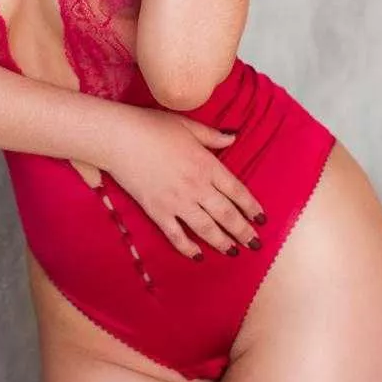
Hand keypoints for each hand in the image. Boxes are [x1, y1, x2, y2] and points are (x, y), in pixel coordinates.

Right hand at [102, 105, 264, 258]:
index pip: (237, 191)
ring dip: (222, 242)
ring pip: (206, 228)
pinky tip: (197, 256)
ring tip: (233, 252)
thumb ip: (212, 136)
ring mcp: (177, 202)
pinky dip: (187, 248)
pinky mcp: (157, 211)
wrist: (119, 139)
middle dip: (243, 231)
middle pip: (226, 214)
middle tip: (255, 244)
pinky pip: (176, 235)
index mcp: (206, 164)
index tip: (262, 219)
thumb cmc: (152, 126)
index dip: (251, 207)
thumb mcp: (188, 126)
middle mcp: (196, 186)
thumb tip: (233, 137)